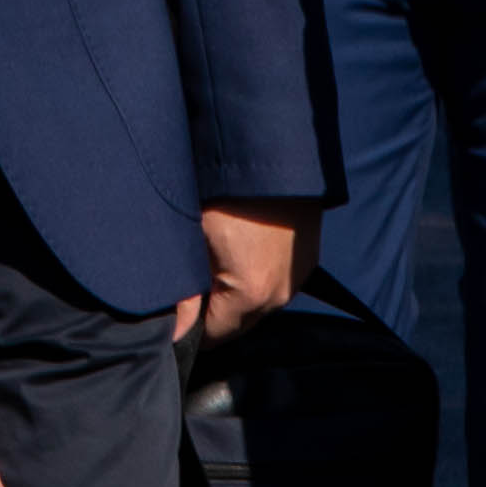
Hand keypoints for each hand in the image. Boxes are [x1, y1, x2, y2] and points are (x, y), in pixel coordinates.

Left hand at [176, 200, 308, 344]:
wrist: (272, 151)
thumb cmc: (224, 189)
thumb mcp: (194, 236)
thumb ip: (184, 292)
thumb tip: (177, 330)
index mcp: (250, 294)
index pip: (213, 335)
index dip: (191, 326)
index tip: (178, 308)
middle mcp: (280, 295)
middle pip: (238, 325)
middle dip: (214, 311)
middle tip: (193, 282)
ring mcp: (298, 278)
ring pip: (258, 306)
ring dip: (236, 295)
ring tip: (217, 260)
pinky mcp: (307, 260)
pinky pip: (276, 285)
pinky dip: (257, 278)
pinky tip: (242, 251)